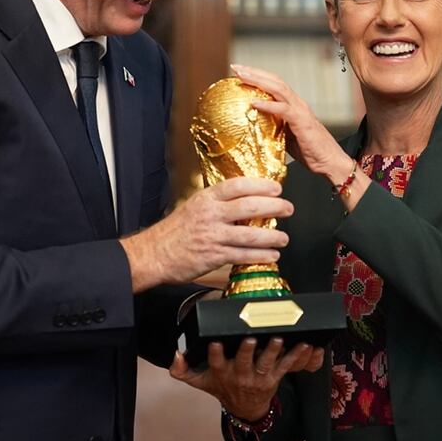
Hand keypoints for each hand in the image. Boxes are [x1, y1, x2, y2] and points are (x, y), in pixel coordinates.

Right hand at [120, 177, 291, 291]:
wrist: (153, 254)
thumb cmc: (174, 232)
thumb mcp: (194, 207)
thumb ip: (217, 204)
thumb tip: (245, 202)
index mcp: (206, 199)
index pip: (237, 186)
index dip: (260, 185)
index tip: (276, 187)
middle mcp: (211, 215)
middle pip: (249, 206)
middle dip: (274, 206)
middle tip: (288, 208)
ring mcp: (213, 236)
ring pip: (250, 234)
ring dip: (272, 236)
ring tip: (284, 238)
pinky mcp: (214, 256)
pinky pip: (243, 255)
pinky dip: (261, 256)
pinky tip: (271, 255)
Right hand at [169, 337, 324, 420]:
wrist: (243, 408)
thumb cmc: (221, 387)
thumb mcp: (199, 381)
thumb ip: (182, 369)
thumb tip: (176, 354)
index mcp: (221, 372)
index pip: (216, 362)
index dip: (215, 353)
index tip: (215, 343)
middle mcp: (239, 375)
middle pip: (243, 362)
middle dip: (246, 350)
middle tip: (249, 338)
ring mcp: (258, 378)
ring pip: (265, 363)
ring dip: (272, 351)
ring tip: (277, 339)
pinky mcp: (273, 378)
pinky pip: (285, 366)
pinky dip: (295, 355)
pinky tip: (303, 344)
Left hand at [231, 64, 353, 183]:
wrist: (331, 163)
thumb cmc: (310, 152)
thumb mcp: (285, 136)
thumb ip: (273, 127)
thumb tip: (252, 126)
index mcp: (293, 105)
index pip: (274, 84)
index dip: (257, 76)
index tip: (238, 72)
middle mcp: (297, 103)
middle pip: (274, 81)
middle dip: (254, 72)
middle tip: (235, 67)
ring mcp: (301, 110)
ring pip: (278, 89)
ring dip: (258, 81)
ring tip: (241, 77)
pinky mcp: (302, 122)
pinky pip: (283, 109)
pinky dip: (267, 105)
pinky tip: (253, 103)